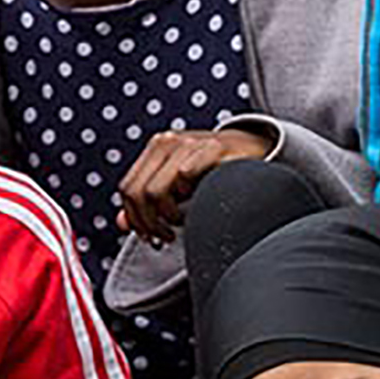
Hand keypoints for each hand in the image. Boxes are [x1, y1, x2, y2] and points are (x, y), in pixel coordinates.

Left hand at [117, 125, 268, 244]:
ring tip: (184, 221)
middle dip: (149, 223)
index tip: (149, 236)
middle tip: (166, 236)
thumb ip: (149, 202)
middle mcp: (167, 142)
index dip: (135, 218)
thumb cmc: (215, 171)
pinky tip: (201, 204)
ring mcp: (189, 143)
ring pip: (157, 190)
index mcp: (155, 148)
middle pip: (138, 193)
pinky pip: (186, 176)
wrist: (257, 148)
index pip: (127, 188)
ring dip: (169, 216)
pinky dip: (190, 198)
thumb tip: (122, 224)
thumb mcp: (178, 185)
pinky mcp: (213, 148)